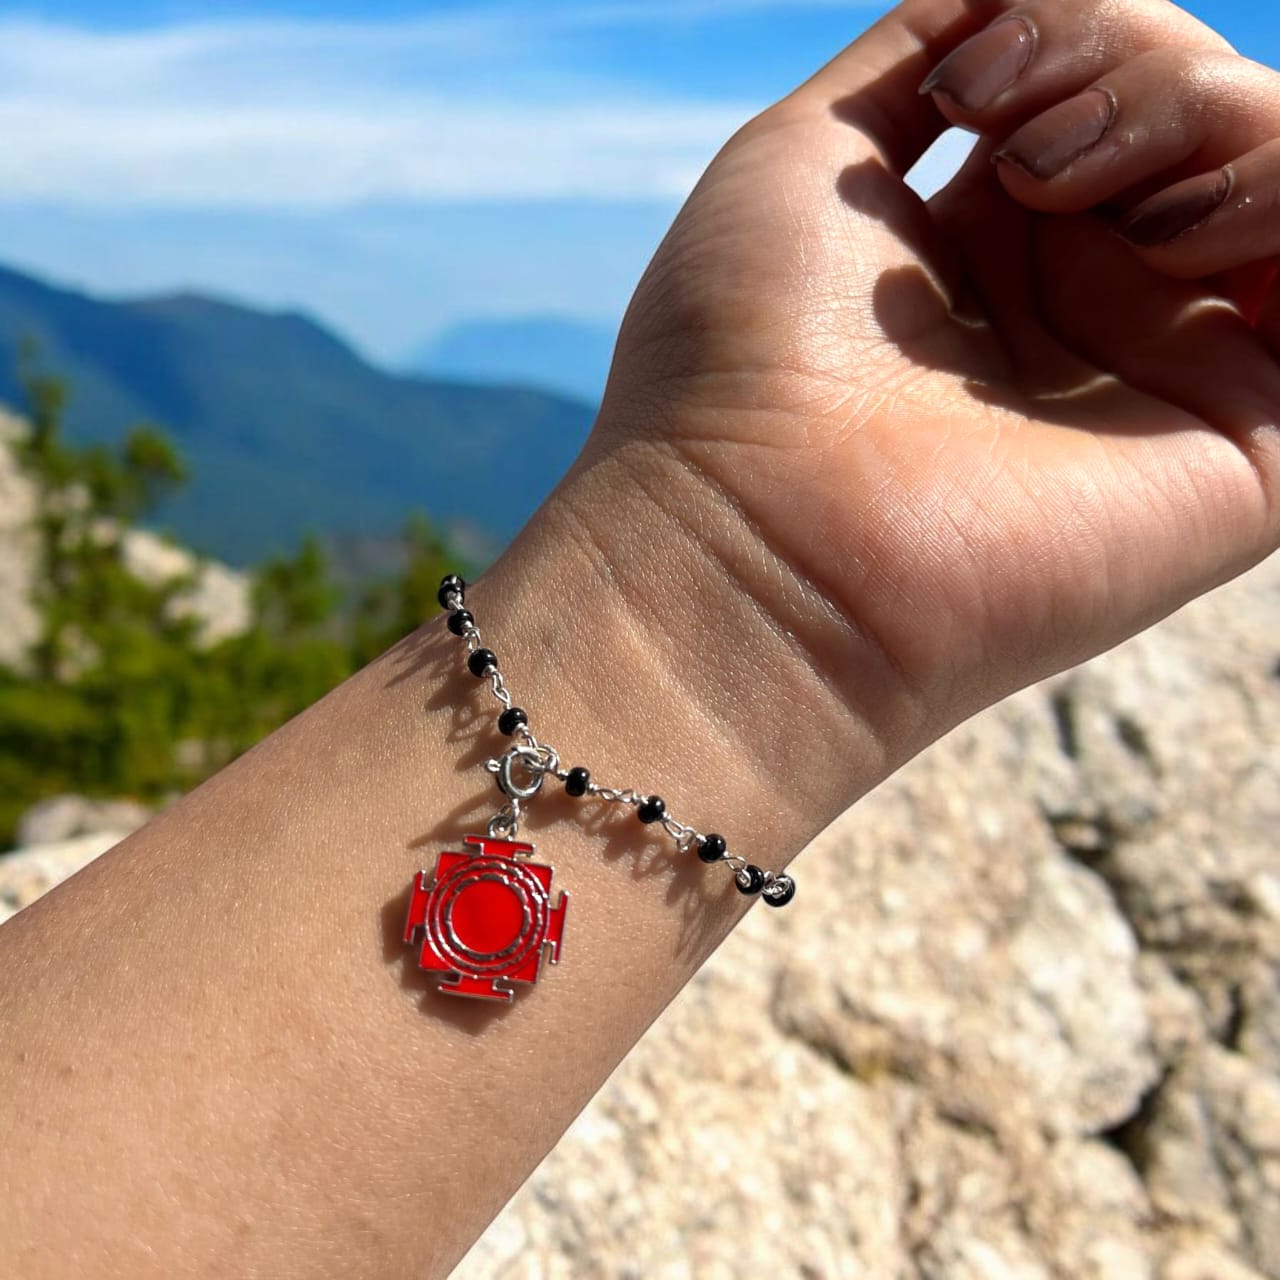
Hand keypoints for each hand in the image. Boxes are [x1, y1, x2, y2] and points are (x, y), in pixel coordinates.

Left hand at [585, 0, 1279, 784]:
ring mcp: (1166, 373)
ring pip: (1268, 160)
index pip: (1105, 79)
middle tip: (1015, 151)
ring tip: (1054, 187)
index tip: (971, 86)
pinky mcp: (1250, 443)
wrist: (757, 536)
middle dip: (1124, 60)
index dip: (1072, 33)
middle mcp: (1084, 308)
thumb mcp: (807, 158)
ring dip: (1186, 110)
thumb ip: (922, 56)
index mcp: (990, 252)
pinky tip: (1162, 236)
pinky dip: (1275, 188)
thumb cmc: (743, 356)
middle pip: (1193, 104)